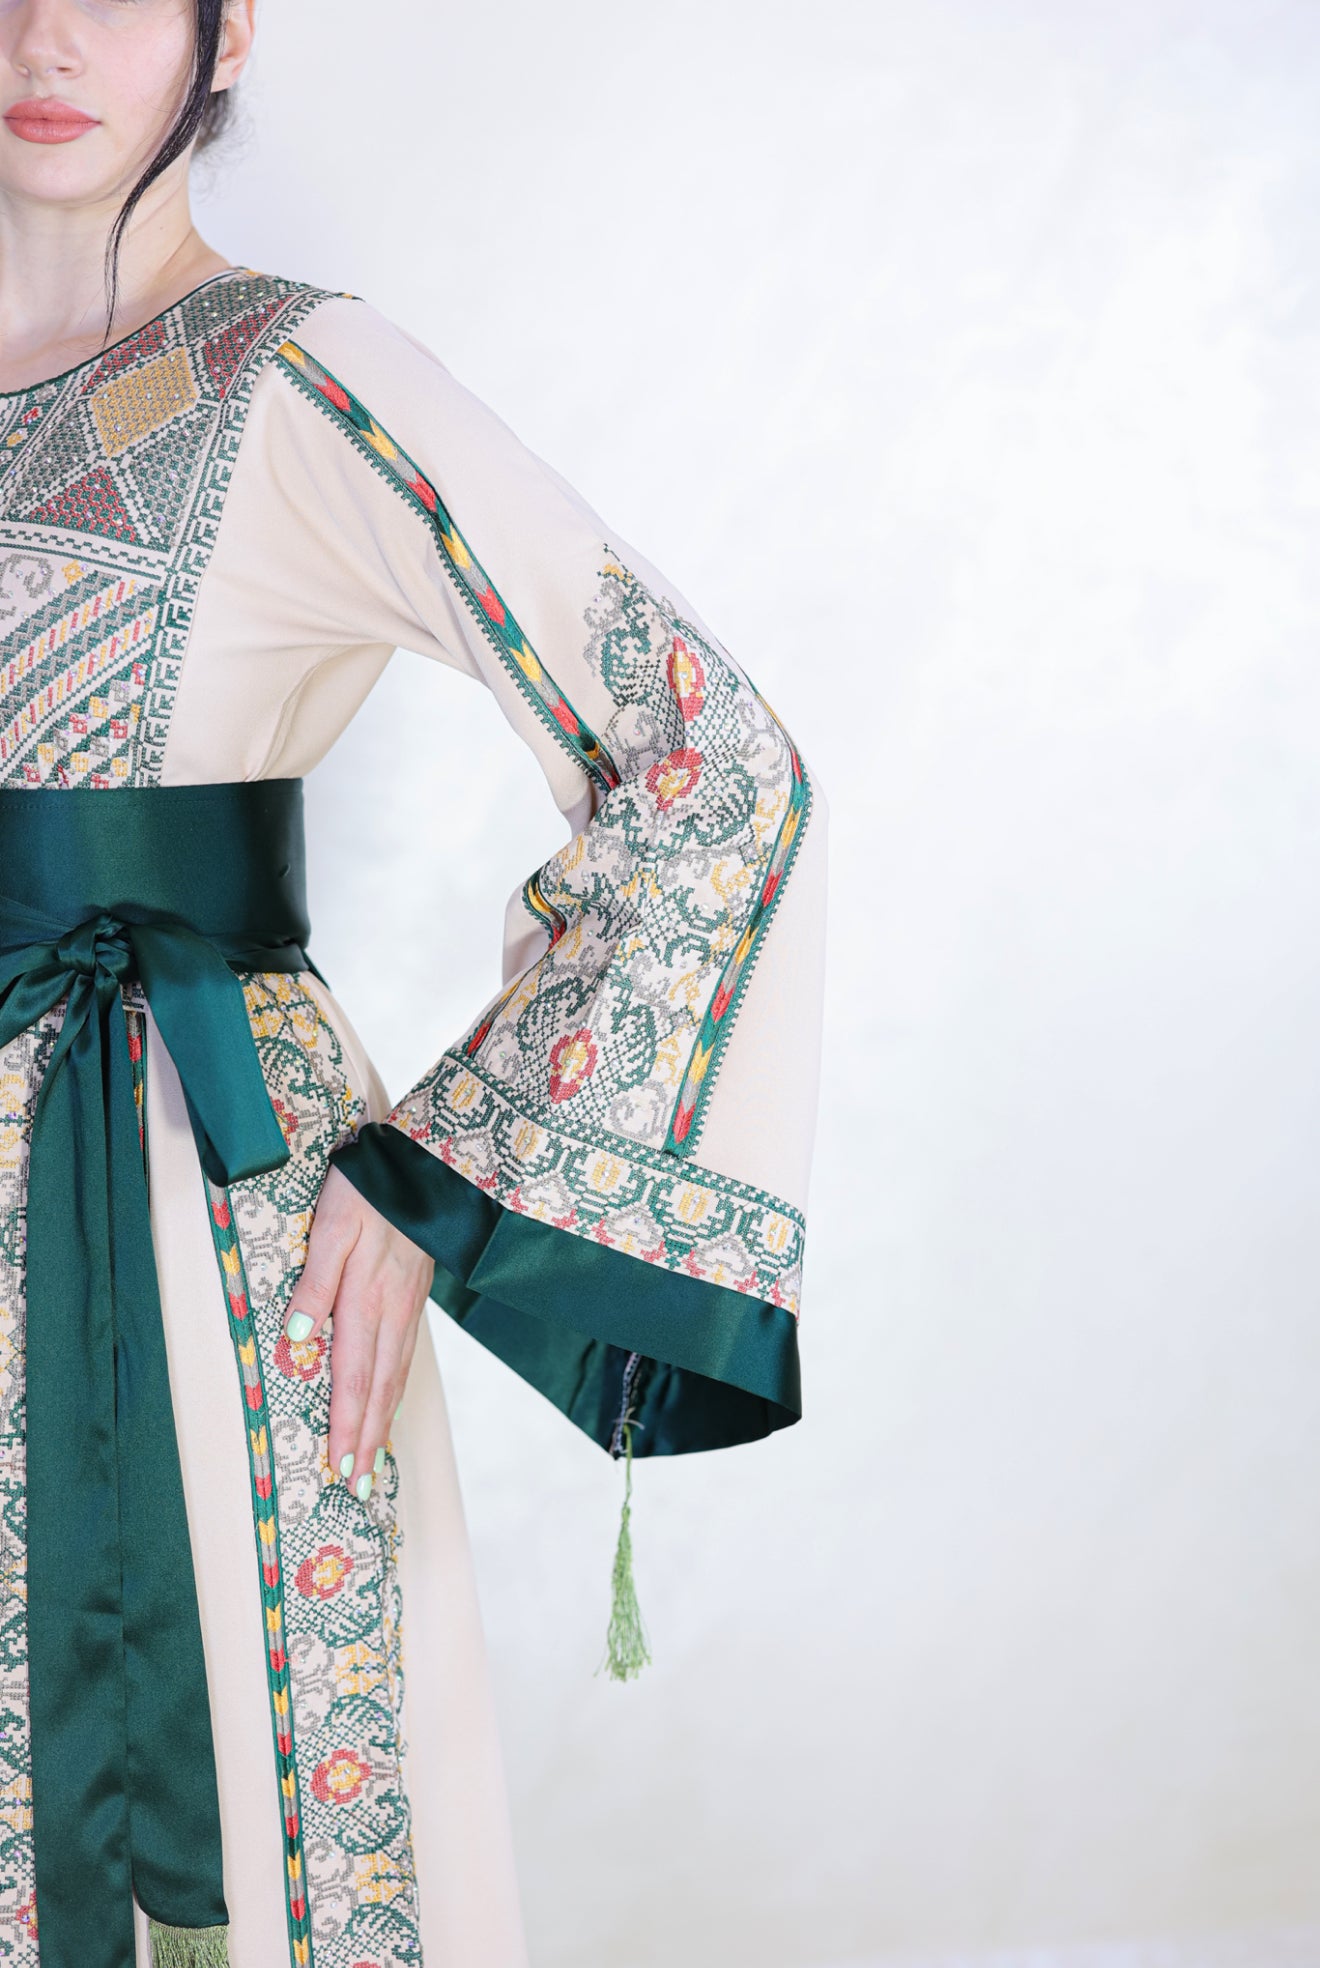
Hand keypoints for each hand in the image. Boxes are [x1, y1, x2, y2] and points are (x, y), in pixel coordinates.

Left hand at [281, 1162, 434, 1501]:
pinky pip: (406, 1355)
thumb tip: (299, 1335)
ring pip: (395, 1377)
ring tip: (375, 1462)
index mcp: (366, 1299)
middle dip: (367, 1441)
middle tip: (359, 1488)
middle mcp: (391, 1312)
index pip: (352, 1377)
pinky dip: (397, 1389)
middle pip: (378, 1389)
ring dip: (383, 1422)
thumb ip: (315, 1280)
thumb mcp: (333, 1225)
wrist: (427, 1163)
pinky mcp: (415, 1297)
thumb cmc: (369, 1189)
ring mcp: (408, 1307)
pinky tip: (391, 1400)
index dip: (347, 1426)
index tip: (340, 1468)